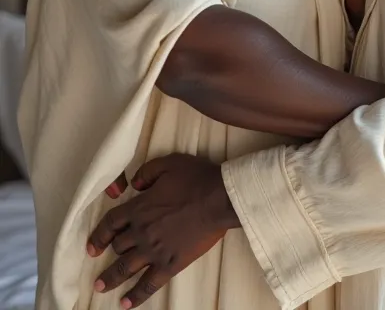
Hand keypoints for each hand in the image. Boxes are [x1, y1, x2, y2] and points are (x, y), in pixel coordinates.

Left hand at [88, 153, 238, 307]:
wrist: (218, 199)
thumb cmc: (195, 178)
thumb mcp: (168, 163)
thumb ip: (146, 173)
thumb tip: (133, 185)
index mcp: (139, 208)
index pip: (111, 223)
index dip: (98, 236)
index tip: (92, 247)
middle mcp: (141, 232)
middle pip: (118, 247)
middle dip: (107, 256)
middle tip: (99, 267)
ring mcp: (154, 250)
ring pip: (125, 269)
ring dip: (111, 279)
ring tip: (100, 288)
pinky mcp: (170, 264)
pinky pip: (148, 284)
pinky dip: (135, 296)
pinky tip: (126, 304)